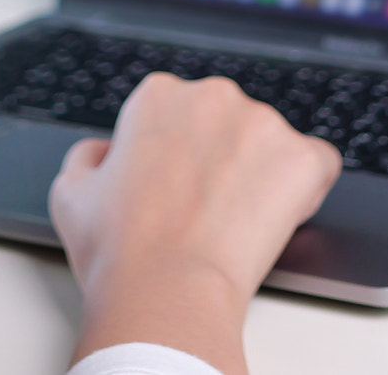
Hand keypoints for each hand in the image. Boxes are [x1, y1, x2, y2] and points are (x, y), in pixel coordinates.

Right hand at [48, 73, 341, 373]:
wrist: (167, 292)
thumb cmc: (118, 249)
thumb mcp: (71, 194)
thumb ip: (89, 158)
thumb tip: (104, 153)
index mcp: (158, 96)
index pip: (179, 113)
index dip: (178, 154)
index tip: (176, 186)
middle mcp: (213, 95)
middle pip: (228, 120)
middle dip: (223, 156)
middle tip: (208, 207)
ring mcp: (263, 123)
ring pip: (272, 142)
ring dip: (261, 173)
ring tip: (237, 221)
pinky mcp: (303, 157)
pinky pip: (316, 164)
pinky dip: (304, 188)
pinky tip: (277, 216)